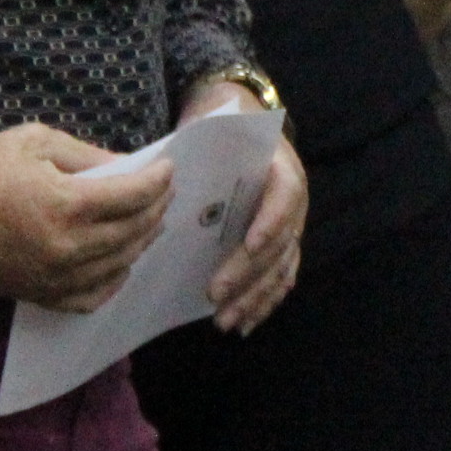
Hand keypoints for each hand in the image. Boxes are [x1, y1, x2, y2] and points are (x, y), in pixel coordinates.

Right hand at [0, 122, 167, 311]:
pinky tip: (119, 257)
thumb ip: (90, 156)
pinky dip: (115, 277)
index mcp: (67, 205)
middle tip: (163, 190)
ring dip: (142, 238)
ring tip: (148, 218)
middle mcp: (66, 248)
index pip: (136, 195)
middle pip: (136, 229)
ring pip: (122, 261)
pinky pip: (95, 295)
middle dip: (156, 206)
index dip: (159, 179)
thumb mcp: (37, 142)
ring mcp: (54, 277)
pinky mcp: (41, 295)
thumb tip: (130, 166)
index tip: (168, 168)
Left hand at [182, 80, 306, 333]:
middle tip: (215, 295)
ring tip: (225, 322)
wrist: (243, 127)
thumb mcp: (211, 126)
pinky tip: (244, 324)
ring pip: (281, 268)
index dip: (270, 222)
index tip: (250, 245)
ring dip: (254, 298)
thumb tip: (157, 178)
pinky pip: (280, 279)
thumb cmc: (220, 130)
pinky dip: (264, 303)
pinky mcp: (283, 246)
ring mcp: (292, 226)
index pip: (284, 196)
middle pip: (279, 243)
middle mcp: (294, 200)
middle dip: (248, 273)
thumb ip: (197, 148)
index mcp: (280, 168)